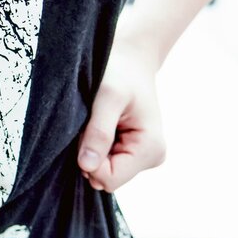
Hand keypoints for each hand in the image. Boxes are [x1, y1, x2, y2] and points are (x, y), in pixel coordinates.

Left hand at [76, 37, 166, 191]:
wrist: (130, 58)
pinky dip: (94, 146)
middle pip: (104, 178)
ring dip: (91, 149)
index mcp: (150, 148)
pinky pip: (103, 163)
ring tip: (96, 121)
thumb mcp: (107, 97)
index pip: (109, 179)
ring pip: (102, 172)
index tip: (88, 130)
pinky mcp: (131, 152)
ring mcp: (141, 157)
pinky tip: (99, 125)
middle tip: (92, 123)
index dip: (89, 161)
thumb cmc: (120, 71)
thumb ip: (99, 132)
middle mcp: (151, 158)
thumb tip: (87, 167)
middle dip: (90, 154)